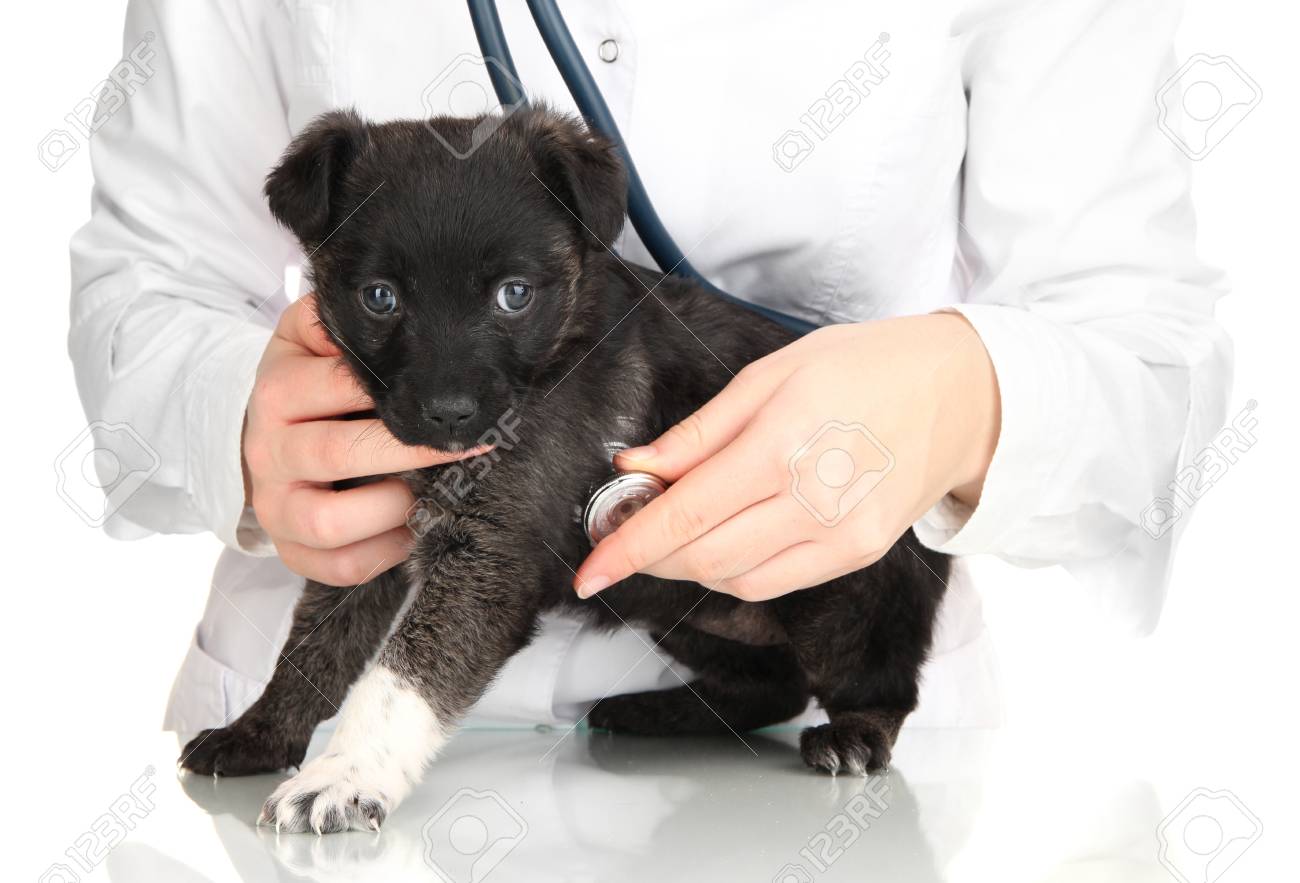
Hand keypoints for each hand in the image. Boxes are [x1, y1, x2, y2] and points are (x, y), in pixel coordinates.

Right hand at [243, 295, 483, 585]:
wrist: (256, 438)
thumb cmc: (303, 386)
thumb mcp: (303, 340)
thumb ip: (332, 320)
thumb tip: (375, 300)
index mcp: (276, 392)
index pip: (337, 386)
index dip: (395, 389)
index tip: (448, 392)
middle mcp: (269, 451)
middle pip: (339, 453)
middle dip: (412, 451)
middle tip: (466, 445)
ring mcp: (277, 507)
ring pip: (332, 521)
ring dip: (392, 509)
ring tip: (429, 493)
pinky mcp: (291, 550)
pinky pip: (340, 566)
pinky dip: (384, 553)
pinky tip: (414, 529)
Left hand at [574, 314, 999, 600]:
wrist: (960, 394)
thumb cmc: (864, 367)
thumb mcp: (771, 374)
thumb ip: (700, 432)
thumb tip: (636, 466)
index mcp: (782, 444)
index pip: (684, 515)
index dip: (627, 548)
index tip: (589, 571)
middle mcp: (812, 500)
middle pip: (703, 558)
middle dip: (651, 556)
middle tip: (626, 534)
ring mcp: (840, 535)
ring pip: (735, 580)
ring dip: (689, 565)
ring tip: (678, 530)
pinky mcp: (858, 554)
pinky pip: (775, 584)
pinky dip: (734, 572)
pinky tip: (724, 541)